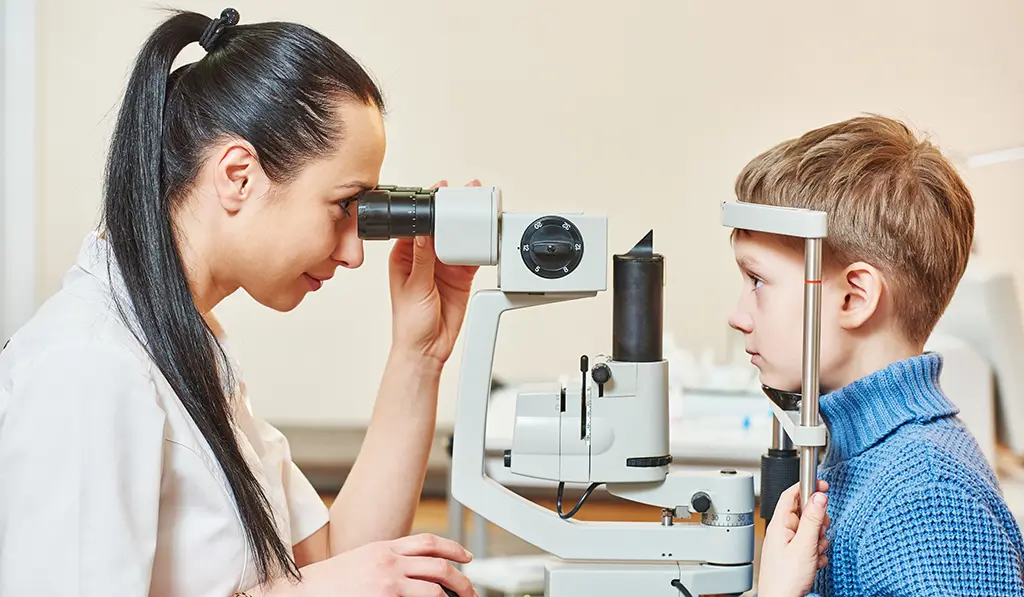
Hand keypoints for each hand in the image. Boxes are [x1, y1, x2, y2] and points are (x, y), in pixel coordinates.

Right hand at [259, 533, 477, 596]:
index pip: (428, 542)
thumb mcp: (361, 562)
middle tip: (472, 592)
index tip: (467, 558)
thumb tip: (412, 571)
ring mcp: (388, 582)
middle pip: (439, 565)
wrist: (301, 592)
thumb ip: (387, 562)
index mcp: (384, 548)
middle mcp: (389, 561)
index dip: (453, 548)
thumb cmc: (328, 584)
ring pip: (435, 588)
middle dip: (462, 580)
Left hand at [388, 180, 481, 366]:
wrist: (427, 349)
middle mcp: (424, 258)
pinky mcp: (460, 277)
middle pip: (440, 229)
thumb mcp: (414, 286)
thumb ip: (422, 257)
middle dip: (451, 212)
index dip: (427, 208)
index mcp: (404, 256)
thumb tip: (424, 229)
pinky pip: (472, 257)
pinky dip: (480, 248)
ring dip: (467, 228)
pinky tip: (487, 237)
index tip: (439, 193)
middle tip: (465, 193)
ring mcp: (444, 267)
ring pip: (457, 240)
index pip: (417, 225)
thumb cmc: (408, 322)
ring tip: (479, 210)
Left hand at [756, 480, 830, 596]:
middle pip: (806, 513)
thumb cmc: (785, 579)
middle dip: (818, 524)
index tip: (823, 485)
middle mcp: (782, 531)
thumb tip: (818, 496)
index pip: (791, 494)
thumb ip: (813, 520)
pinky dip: (817, 554)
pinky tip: (814, 563)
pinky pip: (811, 546)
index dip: (807, 486)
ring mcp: (788, 544)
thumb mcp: (804, 546)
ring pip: (811, 531)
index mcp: (780, 524)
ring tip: (814, 554)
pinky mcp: (794, 556)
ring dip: (818, 542)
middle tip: (818, 536)